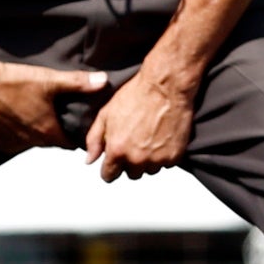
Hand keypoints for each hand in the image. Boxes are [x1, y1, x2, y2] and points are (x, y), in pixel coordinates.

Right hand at [0, 45, 112, 153]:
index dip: (71, 134)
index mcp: (47, 132)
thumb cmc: (13, 81)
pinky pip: (10, 142)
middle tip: (48, 113)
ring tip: (27, 112)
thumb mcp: (48, 79)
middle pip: (48, 142)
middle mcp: (30, 143)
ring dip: (30, 132)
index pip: (68, 143)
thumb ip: (78, 83)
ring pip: (28, 142)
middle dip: (50, 131)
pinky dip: (12, 133)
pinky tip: (10, 116)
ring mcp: (10, 144)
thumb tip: (104, 81)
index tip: (70, 124)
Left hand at [83, 69, 198, 179]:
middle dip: (130, 162)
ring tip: (149, 138)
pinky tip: (161, 137)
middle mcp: (137, 159)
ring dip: (147, 160)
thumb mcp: (106, 114)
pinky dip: (164, 155)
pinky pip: (166, 164)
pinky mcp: (174, 157)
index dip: (110, 169)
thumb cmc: (135, 96)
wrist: (165, 87)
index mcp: (117, 150)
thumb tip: (89, 160)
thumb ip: (94, 139)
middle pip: (131, 174)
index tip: (113, 164)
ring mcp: (157, 159)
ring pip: (149, 170)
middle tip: (134, 143)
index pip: (109, 176)